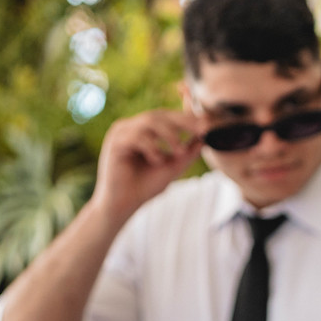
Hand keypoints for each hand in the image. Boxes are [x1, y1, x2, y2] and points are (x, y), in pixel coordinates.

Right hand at [89, 109, 204, 223]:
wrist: (123, 205)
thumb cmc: (146, 186)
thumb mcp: (173, 166)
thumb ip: (188, 151)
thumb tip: (206, 137)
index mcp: (144, 131)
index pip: (167, 117)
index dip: (186, 115)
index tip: (206, 122)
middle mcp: (131, 128)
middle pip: (159, 115)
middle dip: (183, 121)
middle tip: (202, 129)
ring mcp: (121, 133)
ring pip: (149, 121)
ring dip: (169, 136)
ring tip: (179, 153)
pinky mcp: (114, 143)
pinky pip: (136, 136)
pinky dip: (152, 147)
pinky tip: (157, 161)